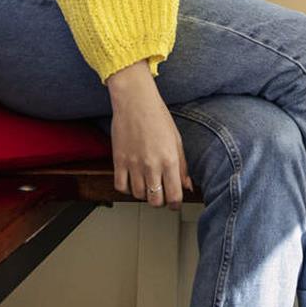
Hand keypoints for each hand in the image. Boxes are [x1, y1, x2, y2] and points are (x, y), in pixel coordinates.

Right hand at [106, 61, 190, 208]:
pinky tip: (132, 181)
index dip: (175, 204)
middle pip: (155, 200)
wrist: (135, 102)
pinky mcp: (118, 161)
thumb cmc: (158, 117)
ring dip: (144, 194)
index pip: (174, 195)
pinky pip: (120, 186)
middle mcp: (152, 165)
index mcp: (170, 160)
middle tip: (161, 195)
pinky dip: (127, 188)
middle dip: (160, 202)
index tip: (175, 203)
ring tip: (147, 185)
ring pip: (138, 195)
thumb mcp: (177, 141)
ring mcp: (133, 164)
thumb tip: (188, 186)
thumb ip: (183, 166)